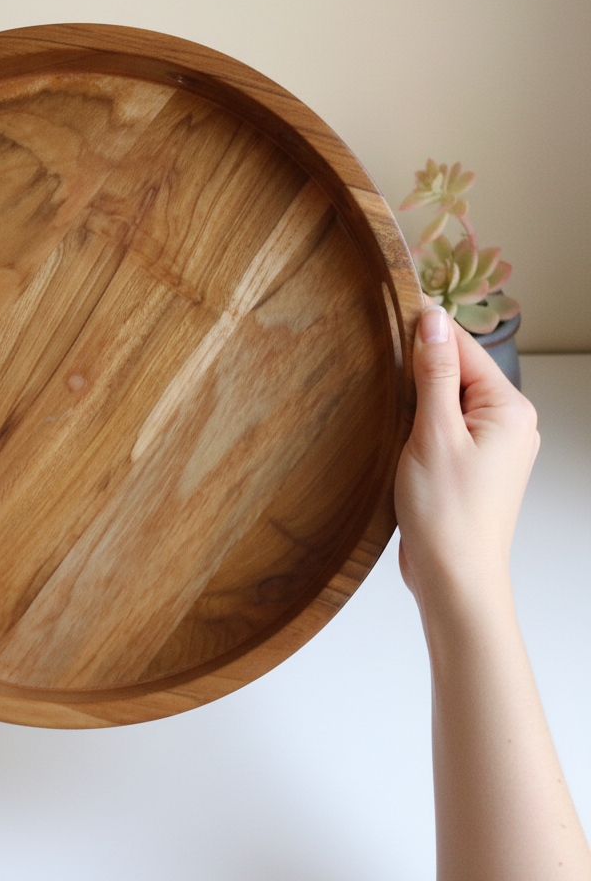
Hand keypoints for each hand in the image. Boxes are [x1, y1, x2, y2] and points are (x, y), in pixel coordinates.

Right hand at [394, 305, 539, 615]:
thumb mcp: (433, 433)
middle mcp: (509, 423)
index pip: (465, 348)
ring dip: (416, 402)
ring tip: (394, 422)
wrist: (453, 576)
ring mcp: (492, 445)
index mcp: (509, 409)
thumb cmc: (447, 513)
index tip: (387, 319)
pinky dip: (419, 425)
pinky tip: (400, 439)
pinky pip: (444, 425)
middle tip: (386, 385)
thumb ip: (434, 373)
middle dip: (419, 373)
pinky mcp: (471, 463)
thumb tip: (433, 320)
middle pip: (457, 371)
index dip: (425, 334)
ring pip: (447, 399)